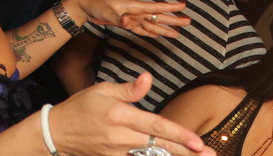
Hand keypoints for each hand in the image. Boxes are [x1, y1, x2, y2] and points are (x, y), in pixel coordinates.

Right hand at [50, 72, 216, 155]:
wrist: (59, 134)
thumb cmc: (81, 108)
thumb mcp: (102, 90)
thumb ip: (129, 88)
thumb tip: (148, 78)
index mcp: (120, 117)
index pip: (156, 127)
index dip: (179, 135)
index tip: (198, 142)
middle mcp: (122, 138)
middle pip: (161, 147)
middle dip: (189, 153)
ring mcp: (121, 153)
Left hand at [76, 0, 190, 37]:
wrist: (85, 6)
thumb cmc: (96, 4)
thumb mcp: (107, 10)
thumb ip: (119, 17)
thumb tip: (127, 21)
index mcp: (134, 6)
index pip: (156, 7)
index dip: (170, 7)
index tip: (183, 6)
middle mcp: (136, 12)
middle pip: (158, 16)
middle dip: (173, 19)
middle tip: (187, 21)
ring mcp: (133, 18)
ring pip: (153, 24)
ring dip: (165, 28)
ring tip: (178, 33)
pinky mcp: (127, 24)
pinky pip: (142, 30)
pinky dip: (151, 32)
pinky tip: (158, 34)